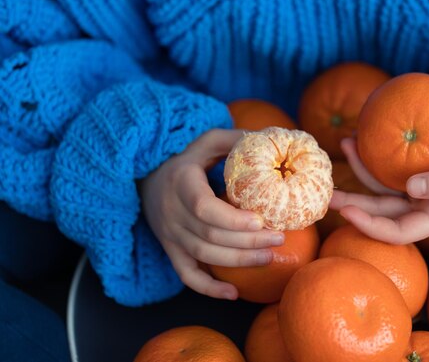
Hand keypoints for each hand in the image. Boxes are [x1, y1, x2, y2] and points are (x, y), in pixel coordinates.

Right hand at [139, 129, 284, 299]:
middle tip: (278, 238)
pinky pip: (186, 275)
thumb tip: (269, 140)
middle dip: (248, 241)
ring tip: (269, 257)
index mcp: (181, 183)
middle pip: (210, 236)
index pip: (204, 208)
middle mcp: (172, 212)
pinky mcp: (170, 250)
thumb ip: (232, 139)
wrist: (145, 179)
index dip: (233, 219)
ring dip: (238, 261)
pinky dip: (208, 288)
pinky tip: (233, 294)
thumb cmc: (184, 158)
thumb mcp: (204, 141)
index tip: (261, 219)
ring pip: (203, 255)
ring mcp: (169, 235)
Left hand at [330, 114, 428, 243]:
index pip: (399, 232)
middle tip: (324, 191)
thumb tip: (411, 189)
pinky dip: (375, 154)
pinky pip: (391, 166)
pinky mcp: (421, 169)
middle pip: (382, 212)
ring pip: (383, 188)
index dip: (370, 227)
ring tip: (344, 142)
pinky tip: (362, 135)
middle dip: (352, 203)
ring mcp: (422, 188)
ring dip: (360, 170)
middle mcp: (427, 206)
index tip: (345, 210)